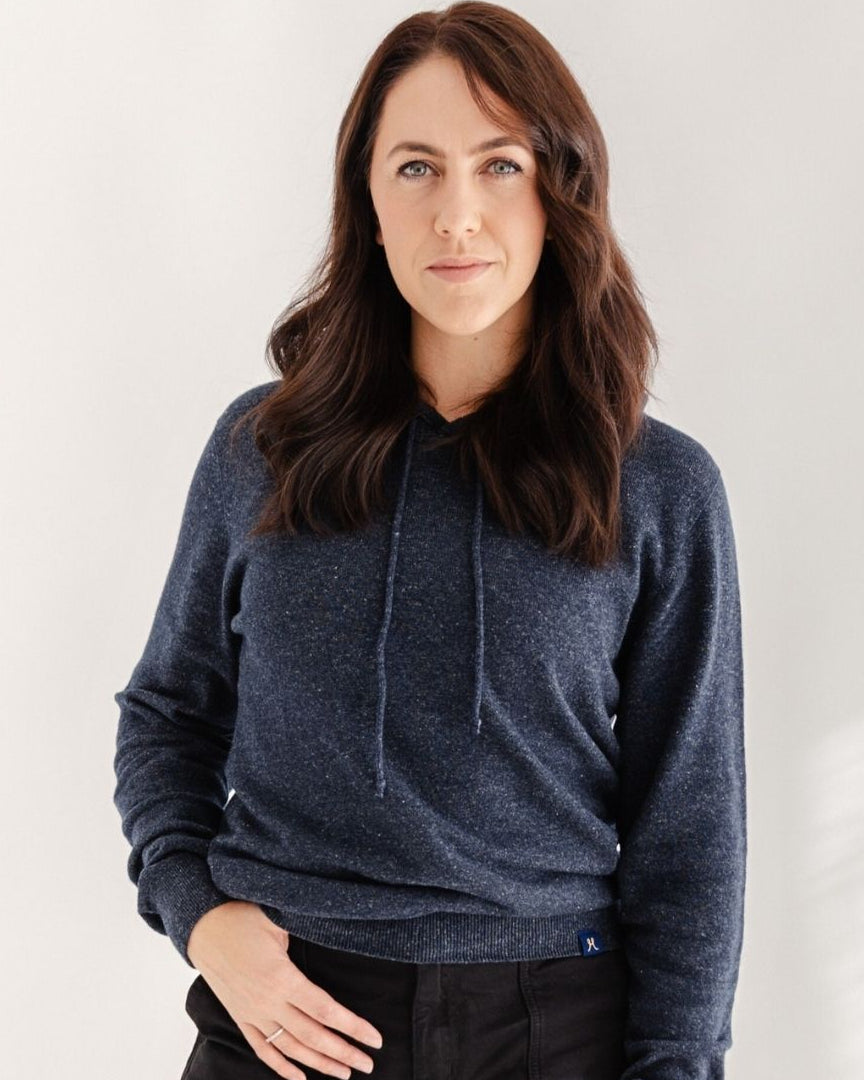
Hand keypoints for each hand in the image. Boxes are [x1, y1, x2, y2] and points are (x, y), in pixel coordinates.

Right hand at [187, 900, 383, 1078]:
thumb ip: (307, 933)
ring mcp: (252, 1013)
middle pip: (313, 1036)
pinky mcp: (240, 1017)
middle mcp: (268, 1002)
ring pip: (291, 1048)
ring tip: (344, 1072)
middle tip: (368, 1064)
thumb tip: (339, 933)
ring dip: (319, 1063)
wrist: (203, 927)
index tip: (375, 1039)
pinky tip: (300, 1077)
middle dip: (343, 1052)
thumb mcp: (279, 920)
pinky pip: (263, 1048)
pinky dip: (281, 1066)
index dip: (353, 1027)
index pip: (325, 1010)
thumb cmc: (244, 917)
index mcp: (282, 977)